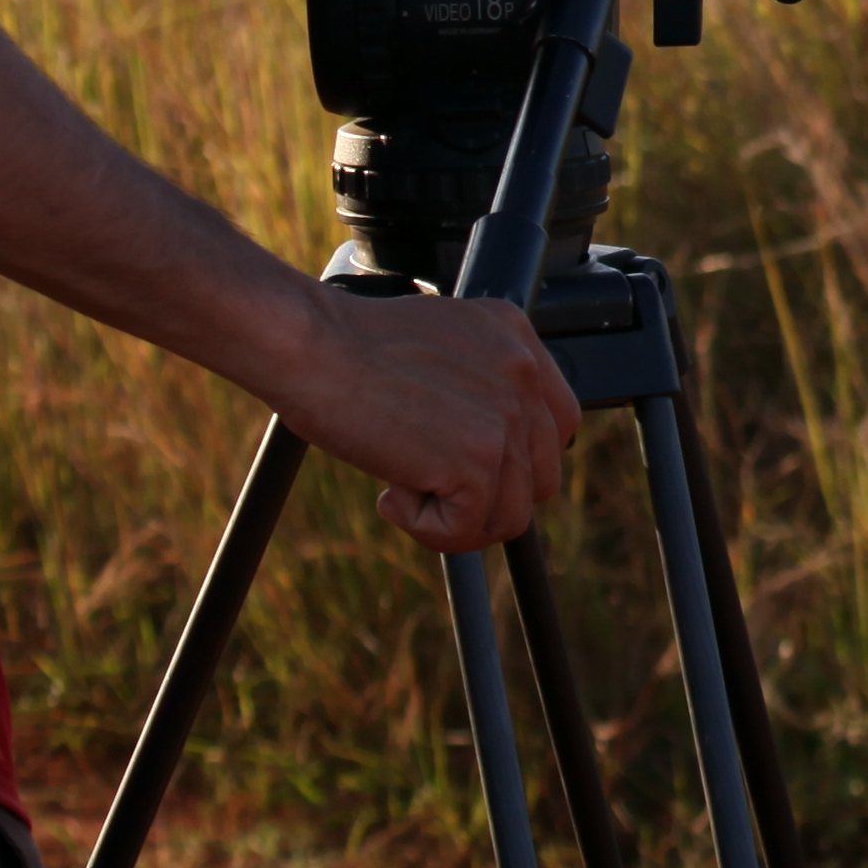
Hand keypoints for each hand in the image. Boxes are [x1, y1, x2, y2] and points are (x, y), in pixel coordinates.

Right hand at [268, 280, 582, 551]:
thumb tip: (487, 450)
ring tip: (401, 490)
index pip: (557, 425)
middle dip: (484, 499)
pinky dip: (426, 528)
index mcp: (517, 338)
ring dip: (453, 520)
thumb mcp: (437, 348)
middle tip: (427, 489)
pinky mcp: (478, 457)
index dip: (516, 464)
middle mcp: (524, 372)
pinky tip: (390, 496)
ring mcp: (507, 415)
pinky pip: (469, 529)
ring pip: (509, 515)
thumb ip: (476, 386)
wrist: (310, 345)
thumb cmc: (348, 349)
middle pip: (539, 479)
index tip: (468, 471)